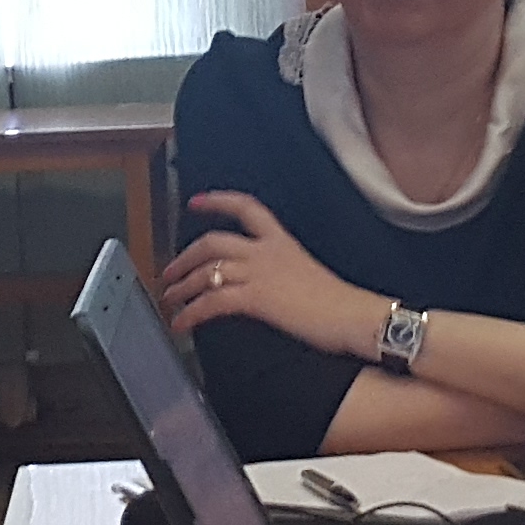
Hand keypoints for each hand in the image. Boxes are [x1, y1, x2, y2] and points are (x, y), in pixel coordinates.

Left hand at [161, 191, 386, 354]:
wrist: (354, 316)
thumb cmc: (339, 303)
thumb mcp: (305, 274)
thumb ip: (279, 272)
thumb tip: (259, 286)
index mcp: (281, 242)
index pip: (246, 208)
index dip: (217, 201)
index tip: (196, 202)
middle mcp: (267, 252)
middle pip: (212, 241)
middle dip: (184, 256)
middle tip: (169, 271)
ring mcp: (260, 273)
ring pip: (207, 272)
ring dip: (181, 287)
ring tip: (170, 301)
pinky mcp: (256, 298)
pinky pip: (212, 302)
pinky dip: (191, 313)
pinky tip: (182, 324)